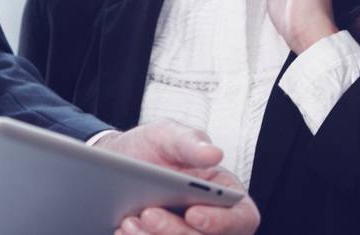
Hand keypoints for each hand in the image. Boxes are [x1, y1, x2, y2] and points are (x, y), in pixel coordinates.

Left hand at [97, 122, 259, 234]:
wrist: (116, 162)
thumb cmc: (151, 148)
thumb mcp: (167, 134)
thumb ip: (190, 142)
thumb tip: (215, 153)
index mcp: (224, 193)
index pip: (243, 218)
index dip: (223, 223)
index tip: (193, 214)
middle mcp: (210, 223)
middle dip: (175, 231)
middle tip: (148, 214)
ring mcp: (185, 234)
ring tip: (128, 222)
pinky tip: (121, 231)